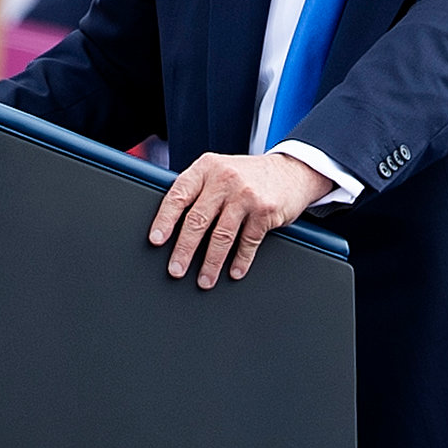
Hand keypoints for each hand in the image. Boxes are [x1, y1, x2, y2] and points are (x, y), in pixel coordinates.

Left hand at [148, 149, 330, 286]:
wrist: (292, 171)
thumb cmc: (248, 176)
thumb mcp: (220, 171)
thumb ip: (198, 190)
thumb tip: (170, 224)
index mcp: (206, 168)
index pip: (178, 195)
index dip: (164, 220)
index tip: (156, 240)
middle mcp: (224, 179)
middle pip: (197, 220)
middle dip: (184, 249)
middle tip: (176, 270)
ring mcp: (246, 195)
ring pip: (222, 236)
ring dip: (211, 263)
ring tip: (204, 280)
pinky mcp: (265, 211)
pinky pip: (248, 242)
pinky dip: (240, 261)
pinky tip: (234, 272)